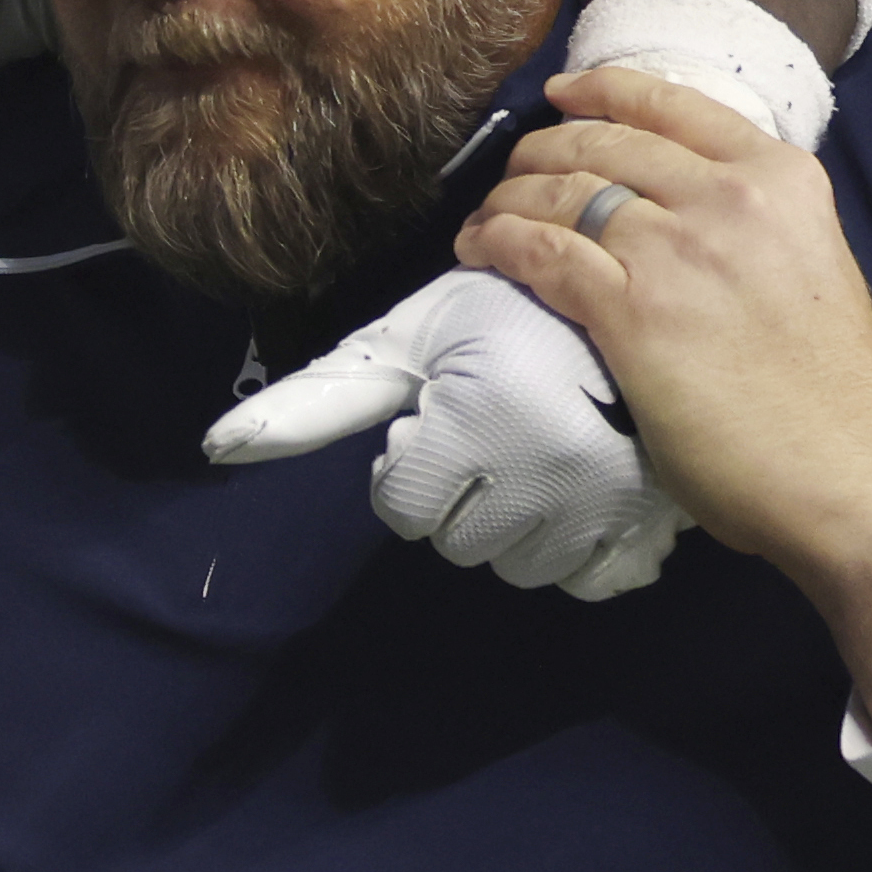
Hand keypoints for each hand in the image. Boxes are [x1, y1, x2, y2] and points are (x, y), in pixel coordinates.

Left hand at [206, 267, 686, 599]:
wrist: (642, 292)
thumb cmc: (510, 310)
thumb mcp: (409, 340)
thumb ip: (320, 399)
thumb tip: (217, 447)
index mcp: (476, 416)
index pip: (404, 508)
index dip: (414, 462)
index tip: (450, 415)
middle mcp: (543, 466)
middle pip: (459, 545)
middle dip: (464, 496)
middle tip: (498, 431)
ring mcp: (606, 500)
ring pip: (521, 567)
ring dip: (518, 526)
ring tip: (540, 455)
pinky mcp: (654, 521)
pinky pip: (590, 579)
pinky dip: (581, 545)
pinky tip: (582, 490)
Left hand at [460, 67, 871, 724]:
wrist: (851, 472)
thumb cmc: (830, 396)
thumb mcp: (807, 265)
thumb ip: (751, 229)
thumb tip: (686, 222)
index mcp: (780, 179)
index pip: (670, 103)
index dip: (599, 93)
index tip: (560, 96)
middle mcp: (730, 197)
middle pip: (602, 143)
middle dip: (538, 152)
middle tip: (510, 177)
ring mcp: (680, 249)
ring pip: (562, 190)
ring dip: (506, 199)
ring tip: (484, 220)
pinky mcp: (635, 310)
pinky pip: (540, 251)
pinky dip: (497, 244)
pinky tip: (479, 251)